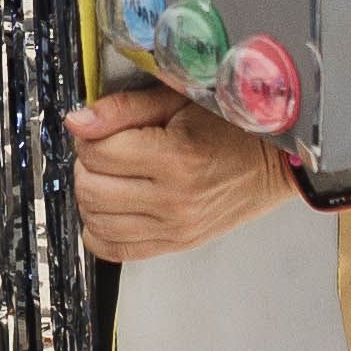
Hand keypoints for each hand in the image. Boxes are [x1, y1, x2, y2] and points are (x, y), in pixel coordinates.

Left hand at [66, 83, 296, 262]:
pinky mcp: (177, 244)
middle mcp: (174, 200)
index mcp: (176, 158)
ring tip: (111, 177)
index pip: (97, 153)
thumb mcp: (178, 100)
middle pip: (91, 189)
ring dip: (92, 196)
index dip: (91, 136)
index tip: (105, 129)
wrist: (274, 163)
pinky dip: (100, 230)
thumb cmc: (231, 125)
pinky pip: (115, 250)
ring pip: (96, 221)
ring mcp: (175, 228)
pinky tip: (112, 207)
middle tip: (106, 151)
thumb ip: (123, 109)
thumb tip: (76, 122)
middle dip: (87, 166)